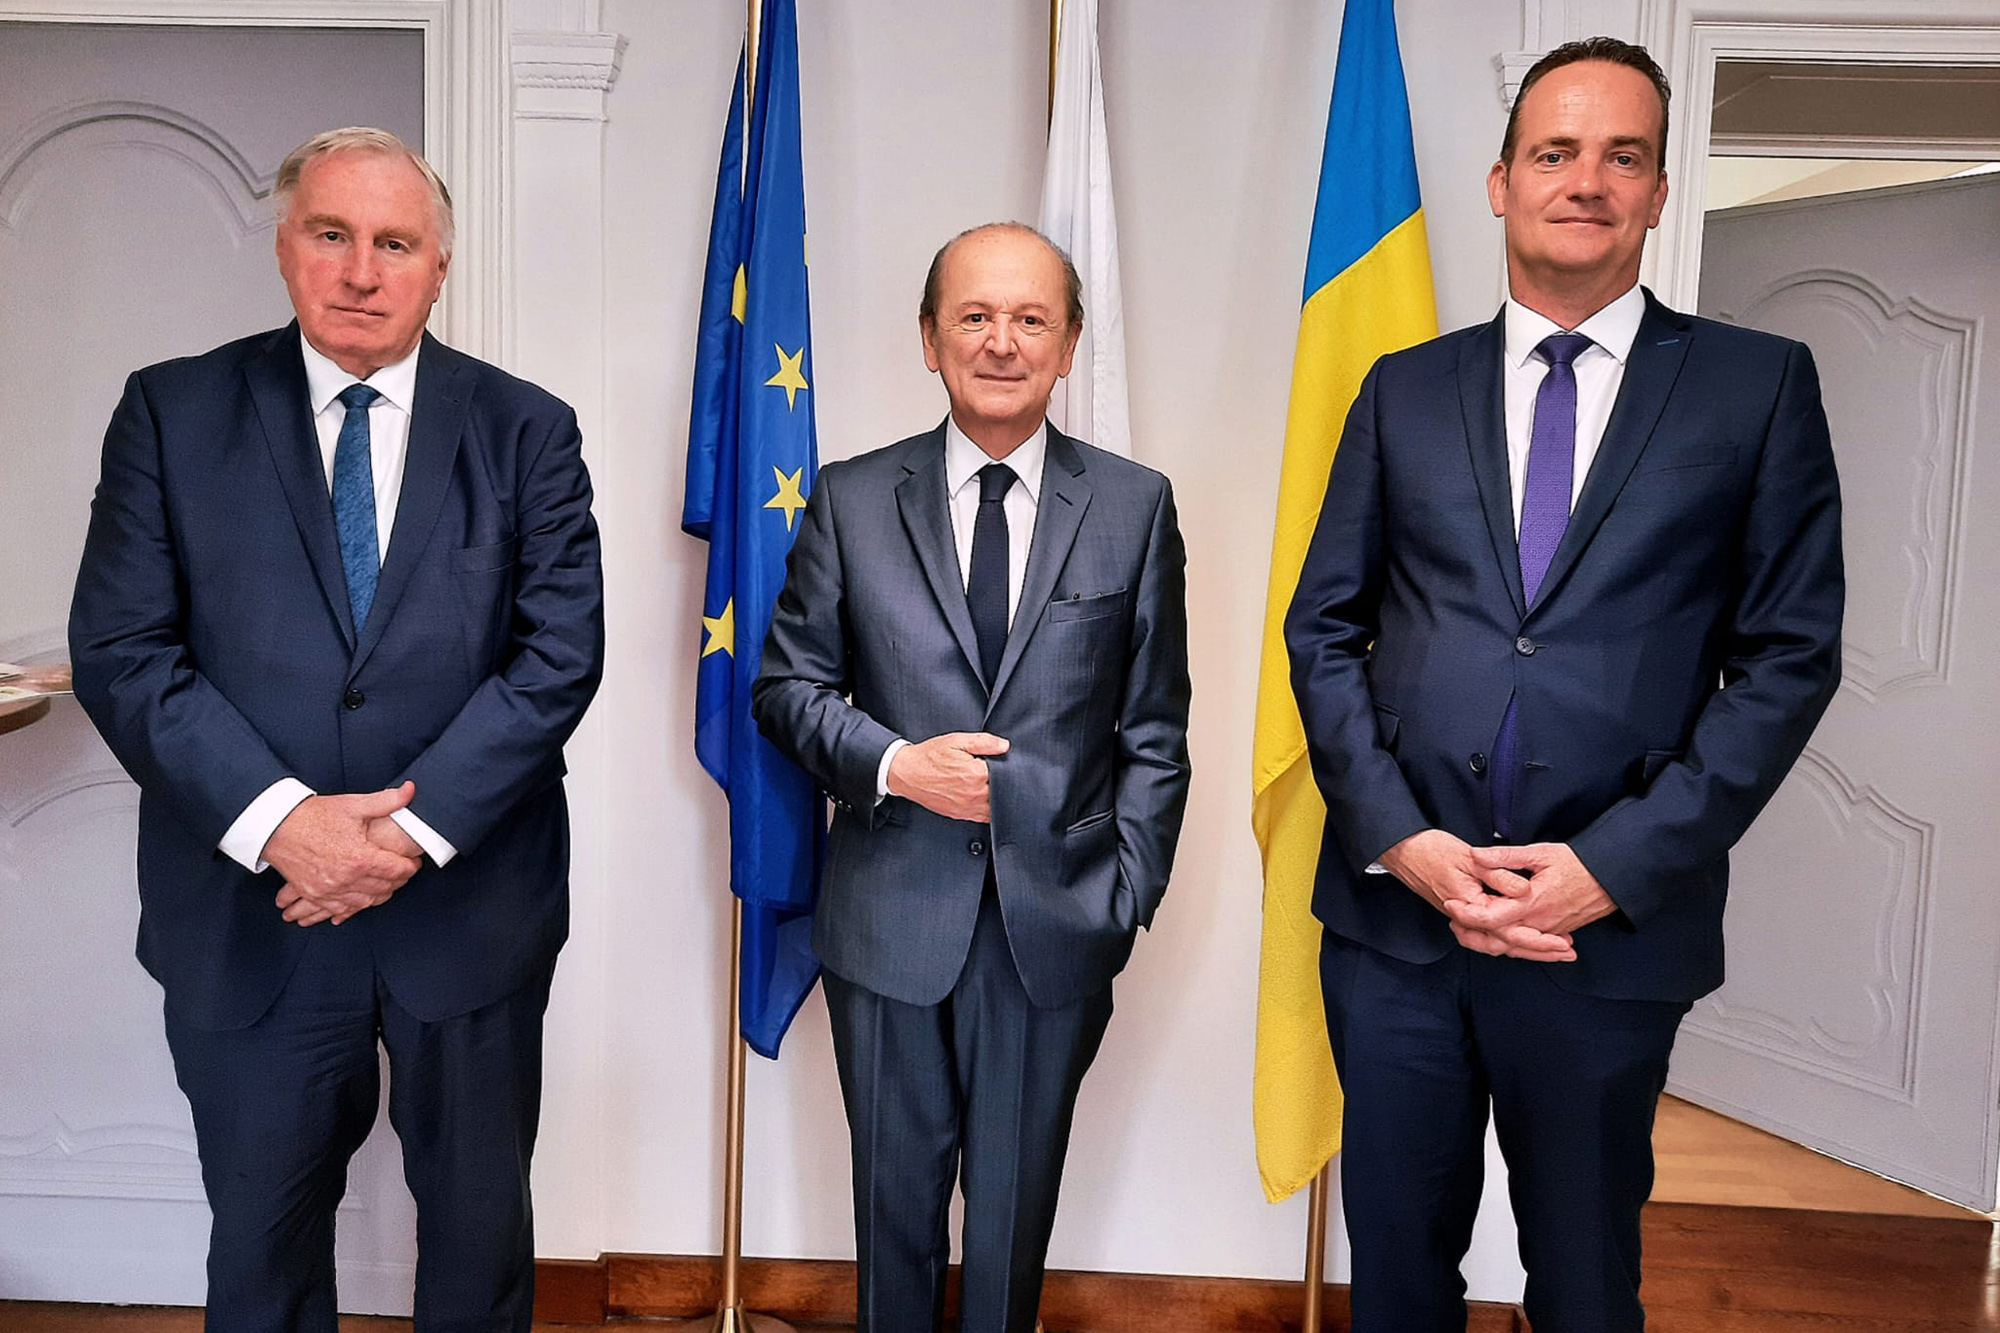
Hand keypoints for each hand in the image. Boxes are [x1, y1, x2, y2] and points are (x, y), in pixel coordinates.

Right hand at [264, 782, 421, 926]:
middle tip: (403, 873)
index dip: (411, 867)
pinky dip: (354, 906)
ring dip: (380, 895)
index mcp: (360, 858)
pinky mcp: (315, 895)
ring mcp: (329, 891)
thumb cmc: (314, 815)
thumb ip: (386, 801)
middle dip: (398, 881)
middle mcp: (346, 879)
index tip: (414, 862)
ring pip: (366, 902)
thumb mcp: (353, 805)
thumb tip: (410, 790)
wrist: (276, 826)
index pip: (397, 871)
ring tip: (387, 885)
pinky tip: (361, 901)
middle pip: (385, 889)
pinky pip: (341, 910)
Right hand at [887, 732, 1009, 822]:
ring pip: (996, 807)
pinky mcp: (961, 814)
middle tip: (998, 773)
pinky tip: (986, 799)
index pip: (1005, 773)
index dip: (1007, 766)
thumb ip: (984, 742)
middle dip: (1004, 782)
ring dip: (998, 798)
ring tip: (991, 786)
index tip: (1003, 762)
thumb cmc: (929, 756)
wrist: (907, 773)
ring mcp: (968, 807)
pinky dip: (990, 810)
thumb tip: (1004, 746)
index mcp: (976, 773)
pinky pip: (985, 818)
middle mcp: (974, 793)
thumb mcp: (956, 741)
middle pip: (1003, 791)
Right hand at [1379, 829, 1575, 962]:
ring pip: (1497, 944)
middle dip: (1538, 951)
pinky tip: (1526, 938)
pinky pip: (1488, 936)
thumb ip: (1499, 874)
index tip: (1562, 942)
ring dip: (1526, 949)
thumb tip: (1524, 890)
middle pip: (1506, 945)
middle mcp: (1467, 918)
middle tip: (1567, 953)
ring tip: (1554, 950)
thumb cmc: (1432, 850)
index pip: (1509, 931)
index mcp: (1470, 905)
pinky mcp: (1464, 915)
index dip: (1538, 940)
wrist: (1402, 851)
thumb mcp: (1470, 857)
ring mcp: (1464, 919)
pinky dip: (1509, 940)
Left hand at [1441, 841, 1615, 944]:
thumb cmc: (1578, 863)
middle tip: (1452, 923)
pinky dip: (1508, 945)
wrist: (1612, 879)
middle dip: (1470, 935)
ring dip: (1487, 942)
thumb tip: (1475, 854)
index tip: (1450, 904)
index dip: (1466, 914)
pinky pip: (1526, 947)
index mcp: (1531, 903)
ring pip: (1511, 948)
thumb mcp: (1540, 853)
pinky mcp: (1555, 935)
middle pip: (1496, 940)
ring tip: (1467, 931)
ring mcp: (1547, 932)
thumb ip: (1505, 856)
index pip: (1490, 918)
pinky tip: (1495, 937)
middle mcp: (1538, 923)